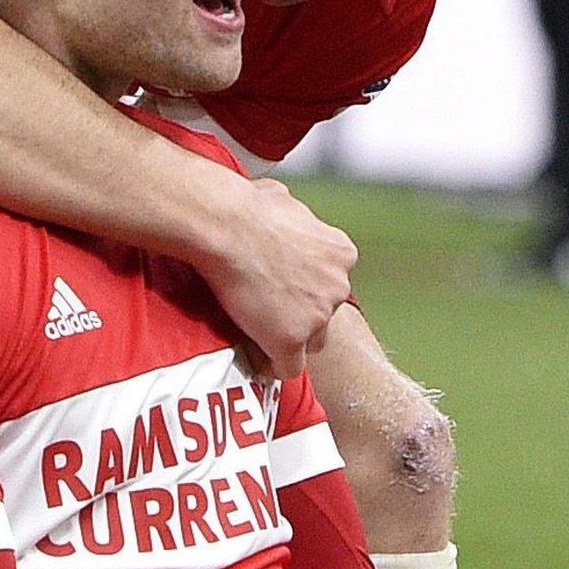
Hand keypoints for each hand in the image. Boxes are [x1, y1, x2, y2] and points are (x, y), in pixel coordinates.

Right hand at [199, 177, 356, 379]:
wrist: (227, 226)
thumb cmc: (247, 206)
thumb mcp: (283, 200)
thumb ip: (292, 215)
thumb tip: (276, 203)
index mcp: (341, 253)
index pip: (332, 282)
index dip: (308, 287)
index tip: (286, 288)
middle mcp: (337, 285)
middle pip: (327, 314)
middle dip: (304, 313)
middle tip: (271, 309)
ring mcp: (318, 316)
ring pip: (311, 342)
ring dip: (290, 338)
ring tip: (261, 334)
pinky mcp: (291, 340)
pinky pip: (288, 367)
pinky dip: (272, 365)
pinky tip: (257, 361)